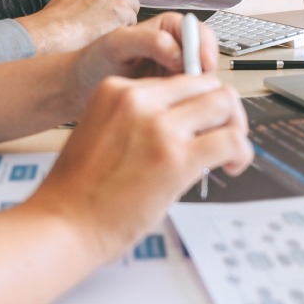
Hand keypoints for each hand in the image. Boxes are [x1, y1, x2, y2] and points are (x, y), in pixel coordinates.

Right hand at [16, 0, 138, 53]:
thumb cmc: (57, 19)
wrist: (53, 29)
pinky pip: (132, 19)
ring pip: (133, 5)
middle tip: (112, 19)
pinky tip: (108, 31)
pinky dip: (124, 27)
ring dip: (125, 17)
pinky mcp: (120, 7)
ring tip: (106, 26)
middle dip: (125, 5)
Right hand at [26, 75, 252, 261]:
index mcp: (117, 90)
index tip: (204, 124)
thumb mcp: (104, 132)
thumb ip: (141, 120)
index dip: (199, 103)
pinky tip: (231, 168)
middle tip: (223, 137)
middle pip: (207, 84)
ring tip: (228, 155)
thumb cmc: (80, 191)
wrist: (63, 223)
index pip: (180, 80)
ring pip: (225, 104)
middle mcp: (139, 100)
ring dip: (235, 127)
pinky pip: (231, 140)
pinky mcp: (177, 158)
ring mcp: (159, 127)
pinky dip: (241, 153)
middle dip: (223, 111)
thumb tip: (186, 125)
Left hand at [65, 12, 218, 104]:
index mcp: (166, 28)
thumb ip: (148, 41)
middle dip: (205, 73)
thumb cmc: (92, 61)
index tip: (203, 65)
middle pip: (205, 58)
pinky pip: (188, 97)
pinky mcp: (169, 93)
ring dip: (197, 91)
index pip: (198, 33)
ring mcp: (173, 72)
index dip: (205, 49)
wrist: (79, 88)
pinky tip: (176, 110)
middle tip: (196, 88)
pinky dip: (187, 104)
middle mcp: (174, 48)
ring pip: (200, 81)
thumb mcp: (117, 43)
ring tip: (182, 101)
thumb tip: (176, 50)